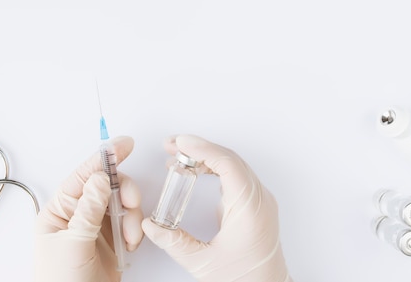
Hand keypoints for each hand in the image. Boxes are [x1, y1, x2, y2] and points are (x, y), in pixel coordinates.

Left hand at [35, 136, 142, 281]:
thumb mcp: (73, 244)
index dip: (104, 158)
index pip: (82, 176)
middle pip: (108, 186)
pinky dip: (135, 231)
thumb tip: (100, 178)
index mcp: (59, 211)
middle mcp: (77, 215)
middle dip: (124, 193)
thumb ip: (87, 209)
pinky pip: (130, 223)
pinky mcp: (111, 241)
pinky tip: (129, 245)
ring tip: (128, 238)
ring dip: (131, 218)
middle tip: (132, 203)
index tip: (124, 145)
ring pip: (122, 204)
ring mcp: (95, 228)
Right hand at [142, 134, 291, 281]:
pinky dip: (214, 168)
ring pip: (233, 164)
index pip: (228, 163)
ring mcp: (259, 201)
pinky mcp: (255, 205)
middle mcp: (259, 199)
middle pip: (229, 159)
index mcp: (250, 208)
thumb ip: (174, 242)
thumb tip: (151, 226)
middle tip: (171, 145)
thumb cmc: (246, 281)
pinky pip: (235, 175)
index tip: (180, 143)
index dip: (202, 149)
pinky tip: (196, 170)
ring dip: (205, 157)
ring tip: (178, 156)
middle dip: (198, 148)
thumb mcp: (203, 263)